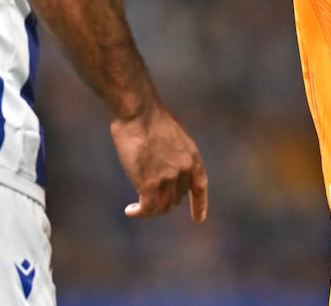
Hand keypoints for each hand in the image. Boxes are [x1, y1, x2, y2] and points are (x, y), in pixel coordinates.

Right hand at [109, 104, 207, 221]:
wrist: (138, 111)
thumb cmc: (149, 117)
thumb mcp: (172, 135)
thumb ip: (173, 154)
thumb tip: (165, 168)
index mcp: (192, 156)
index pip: (200, 186)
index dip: (200, 204)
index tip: (199, 219)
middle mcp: (184, 169)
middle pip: (176, 198)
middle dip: (163, 201)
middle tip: (147, 200)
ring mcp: (169, 178)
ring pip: (162, 206)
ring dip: (149, 210)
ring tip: (136, 208)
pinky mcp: (150, 183)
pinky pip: (147, 208)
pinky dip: (139, 212)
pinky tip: (130, 210)